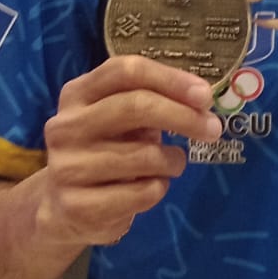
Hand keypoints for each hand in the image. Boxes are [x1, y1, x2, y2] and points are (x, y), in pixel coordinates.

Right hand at [35, 56, 221, 248]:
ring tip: (172, 164)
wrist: (64, 207)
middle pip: (135, 106)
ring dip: (173, 160)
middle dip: (184, 116)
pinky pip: (142, 192)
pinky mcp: (78, 205)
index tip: (204, 95)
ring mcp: (67, 167)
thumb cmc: (103, 151)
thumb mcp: (118, 120)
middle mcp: (66, 126)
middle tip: (213, 129)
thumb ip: (150, 102)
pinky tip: (150, 186)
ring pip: (145, 155)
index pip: (125, 71)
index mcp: (77, 94)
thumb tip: (199, 100)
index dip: (170, 79)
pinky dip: (159, 188)